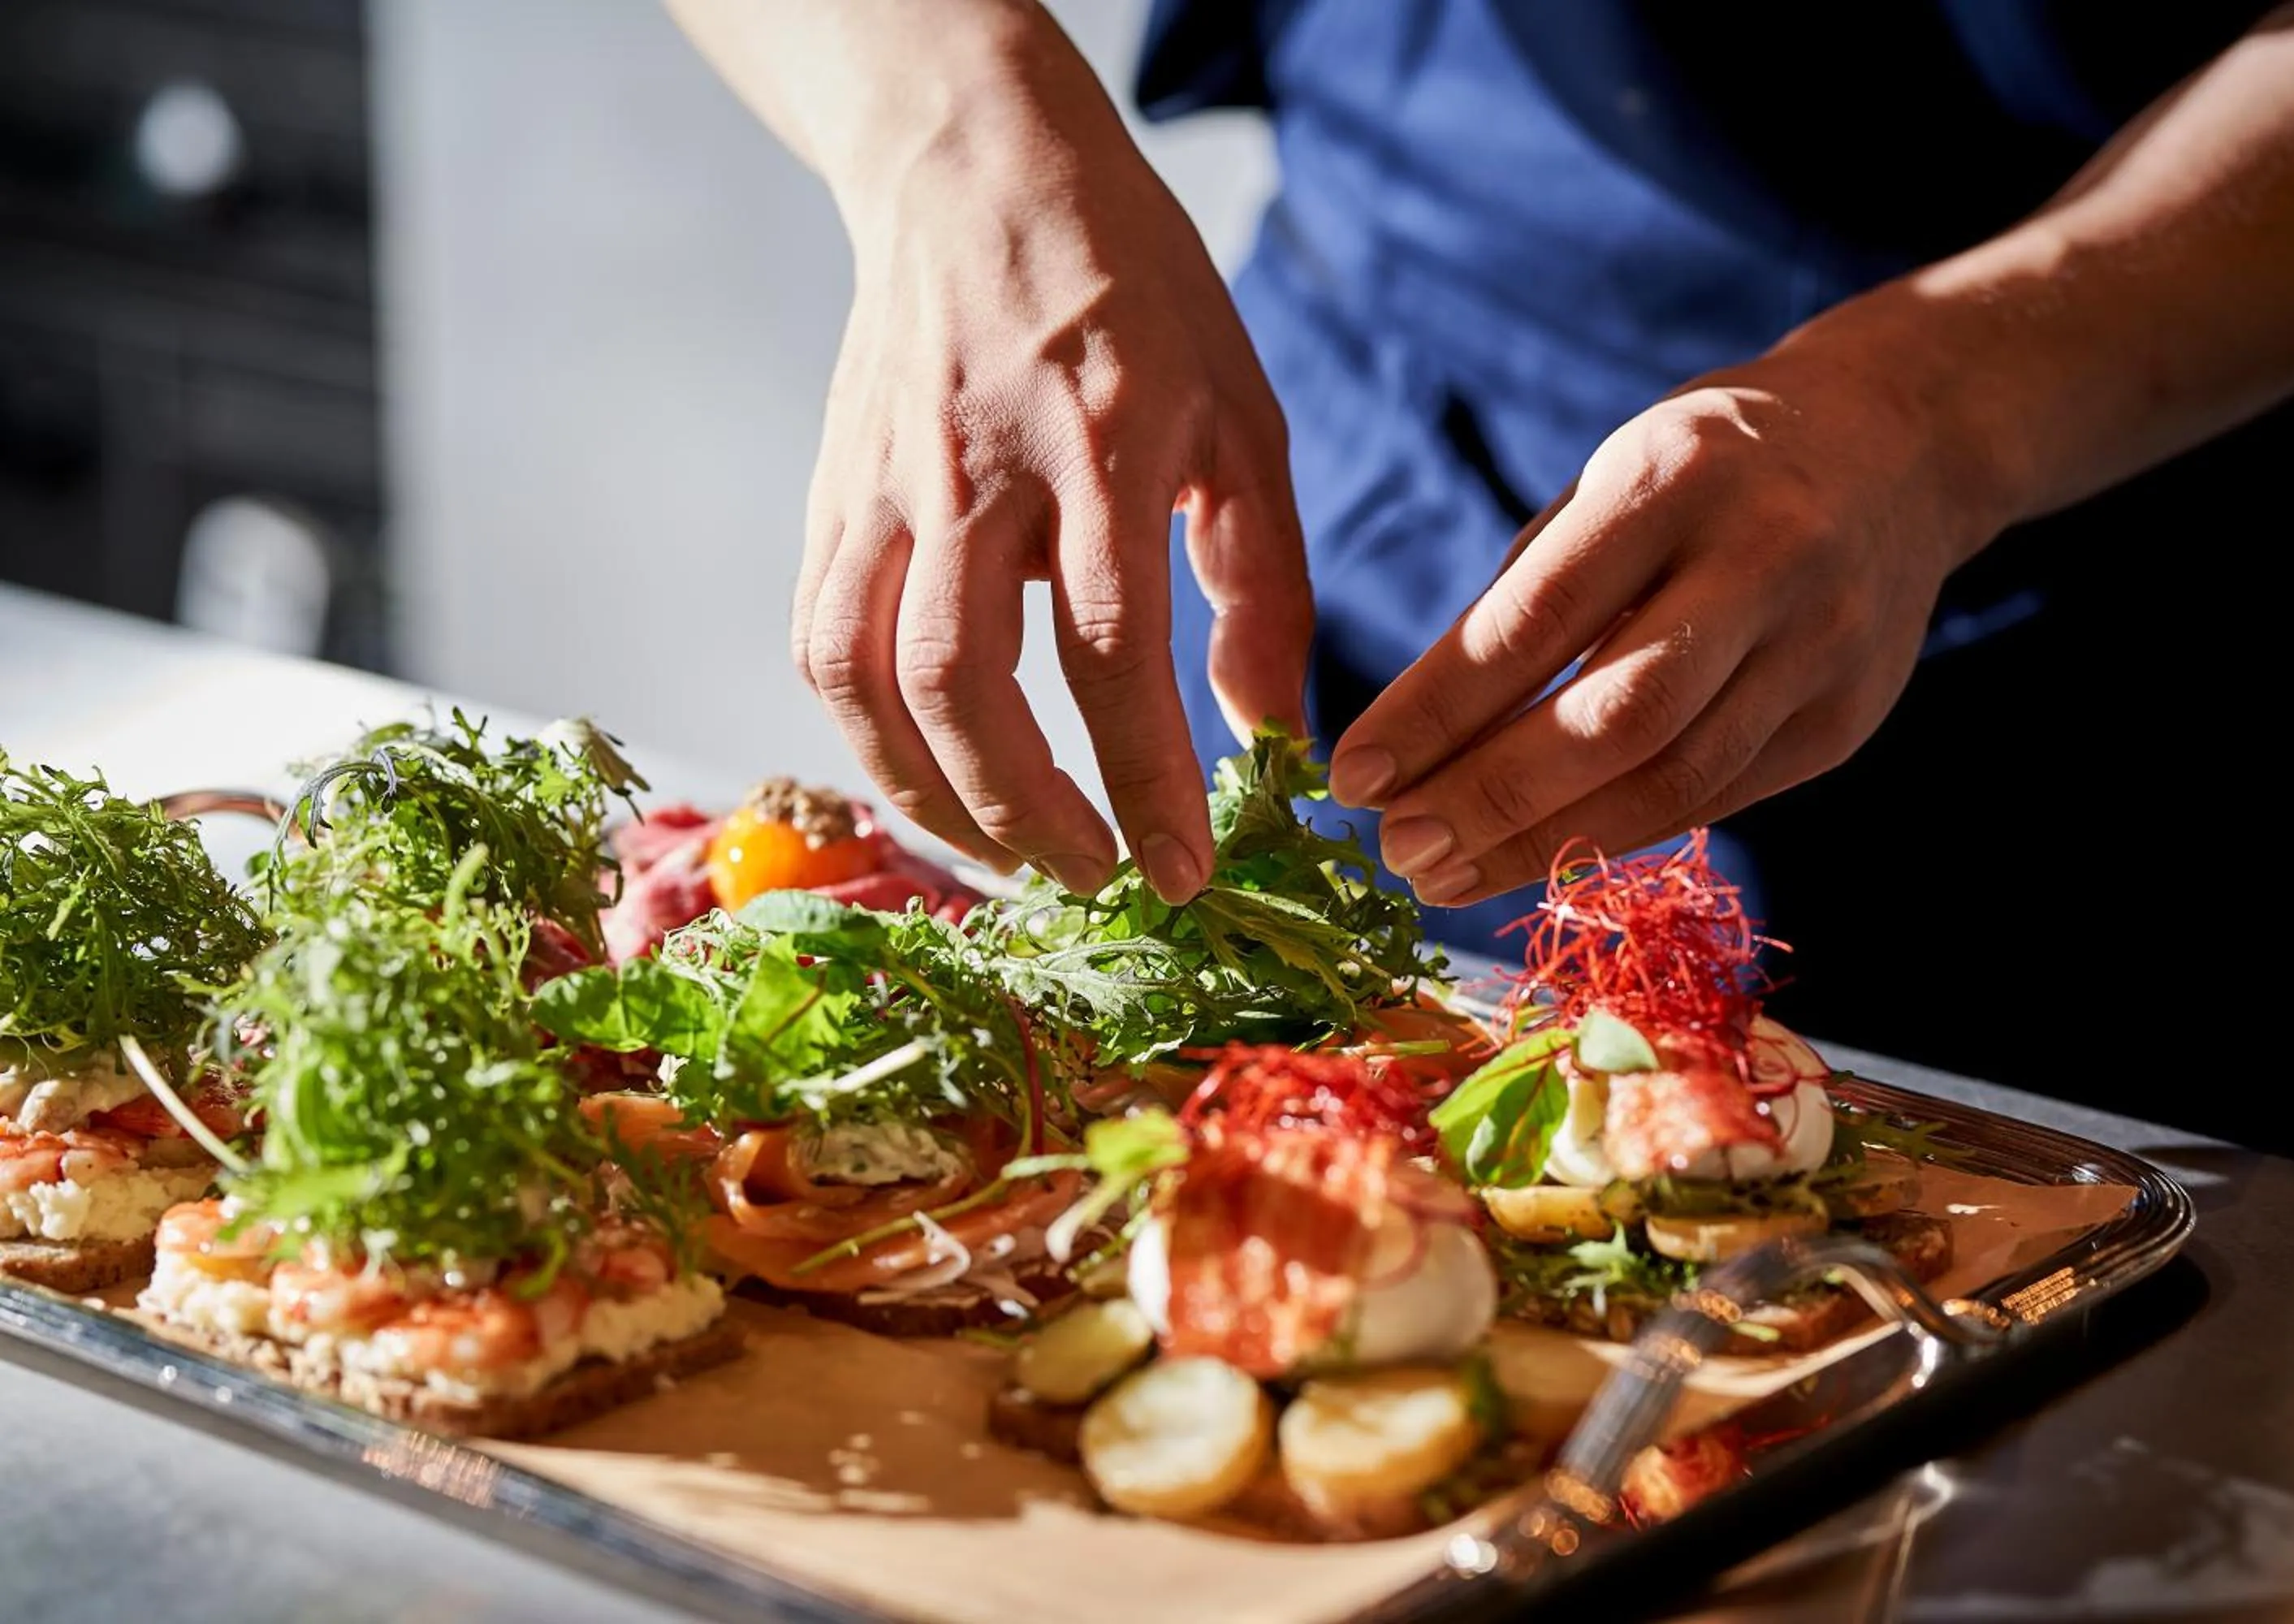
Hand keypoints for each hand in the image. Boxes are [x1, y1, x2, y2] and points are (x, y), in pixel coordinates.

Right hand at [795, 26, 1309, 902]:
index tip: (1183, 871)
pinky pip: (820, 641)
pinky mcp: (829, 496)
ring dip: (928, 797)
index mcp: (1096, 446)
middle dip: (1027, 815)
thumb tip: (1268, 733)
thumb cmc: (1133, 293)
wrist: (975, 170)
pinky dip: (866, 734)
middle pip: (963, 687)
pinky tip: (930, 774)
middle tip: (1096, 875)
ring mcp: (881, 485)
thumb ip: (1262, 582)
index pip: (1109, 651)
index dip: (1143, 780)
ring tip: (1006, 854)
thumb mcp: (1240, 417)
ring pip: (862, 680)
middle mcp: (972, 472)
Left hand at [1328, 313, 2004, 904]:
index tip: (1356, 775)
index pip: (1537, 618)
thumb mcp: (1608, 483)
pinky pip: (1715, 798)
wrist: (1899, 444)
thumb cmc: (1706, 467)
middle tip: (1397, 850)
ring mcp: (1822, 648)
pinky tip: (1536, 854)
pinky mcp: (1846, 720)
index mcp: (1675, 479)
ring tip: (1444, 874)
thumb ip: (1527, 597)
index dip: (1439, 709)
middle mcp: (1763, 561)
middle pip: (1618, 717)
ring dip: (1544, 844)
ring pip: (1673, 780)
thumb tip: (1417, 737)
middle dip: (1493, 797)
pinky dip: (1615, 831)